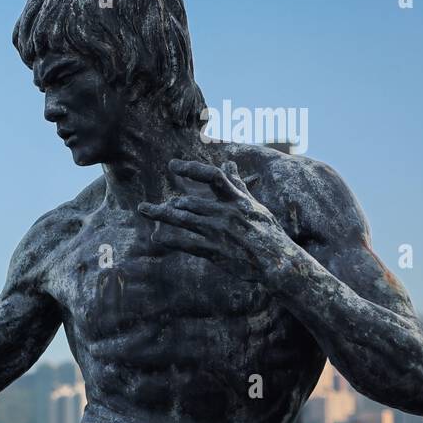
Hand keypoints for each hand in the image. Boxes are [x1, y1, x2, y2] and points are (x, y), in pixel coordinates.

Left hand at [137, 159, 292, 282]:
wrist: (277, 261)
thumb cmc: (266, 231)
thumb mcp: (254, 204)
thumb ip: (237, 184)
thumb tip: (229, 161)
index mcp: (237, 199)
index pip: (213, 177)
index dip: (191, 169)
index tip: (172, 165)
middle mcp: (226, 213)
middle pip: (189, 202)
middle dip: (169, 204)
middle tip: (152, 206)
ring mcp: (220, 232)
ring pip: (183, 220)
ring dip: (161, 214)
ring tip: (144, 210)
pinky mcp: (215, 251)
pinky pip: (187, 243)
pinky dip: (169, 240)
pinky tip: (156, 237)